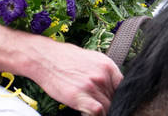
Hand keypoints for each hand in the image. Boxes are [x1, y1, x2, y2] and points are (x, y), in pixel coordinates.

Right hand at [0, 14, 122, 115]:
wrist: (44, 58)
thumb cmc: (64, 58)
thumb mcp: (91, 59)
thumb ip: (103, 72)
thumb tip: (112, 86)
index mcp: (107, 65)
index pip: (123, 87)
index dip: (118, 96)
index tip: (113, 101)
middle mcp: (103, 75)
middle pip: (115, 98)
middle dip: (109, 104)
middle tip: (100, 106)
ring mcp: (92, 85)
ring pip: (108, 107)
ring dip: (102, 111)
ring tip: (91, 109)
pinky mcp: (80, 96)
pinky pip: (97, 112)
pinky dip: (94, 115)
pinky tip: (84, 112)